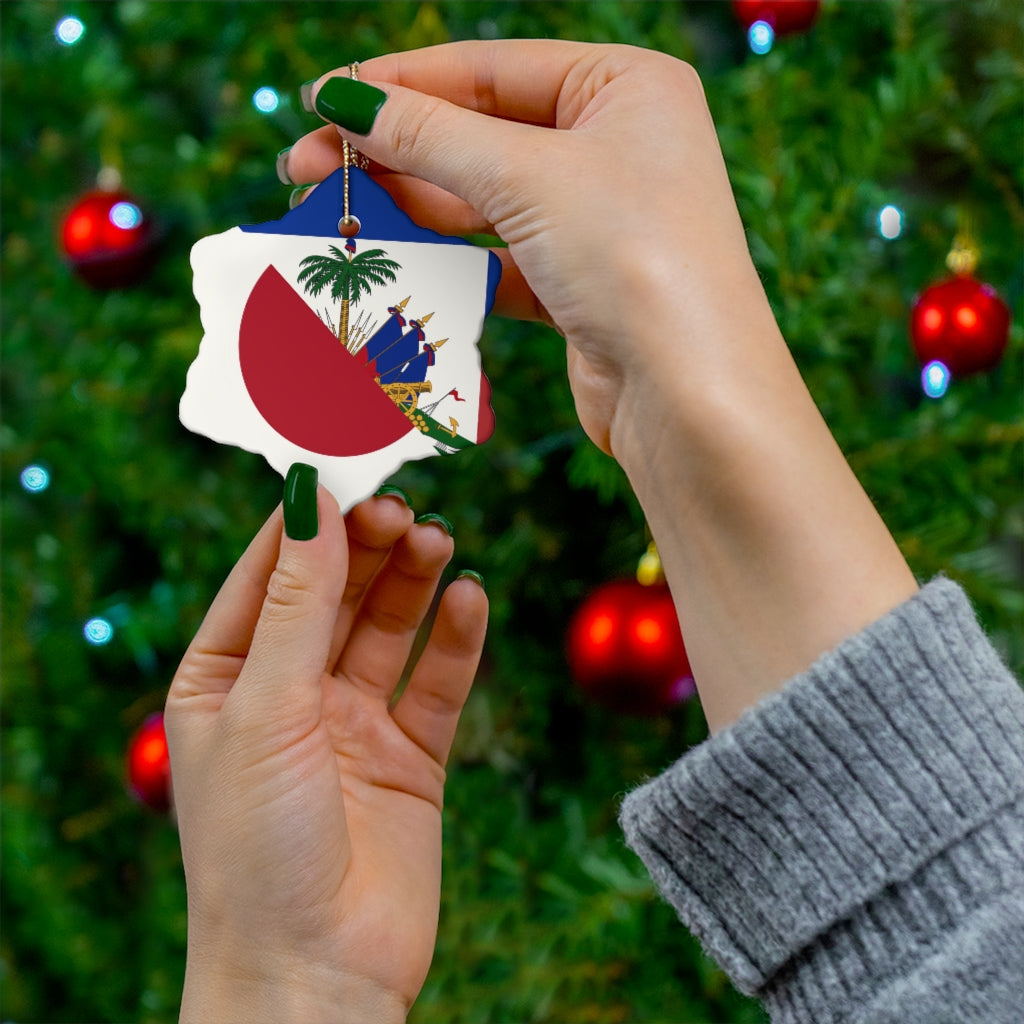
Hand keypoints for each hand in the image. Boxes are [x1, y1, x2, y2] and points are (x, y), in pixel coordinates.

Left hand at [165, 485, 486, 1021]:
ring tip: (438, 540)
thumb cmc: (257, 849)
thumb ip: (298, 602)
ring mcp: (353, 723)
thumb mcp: (267, 708)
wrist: (316, 976)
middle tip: (403, 503)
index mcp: (226, 678)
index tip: (346, 459)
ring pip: (389, 626)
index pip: (269, 572)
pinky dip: (456, 639)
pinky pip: (437, 681)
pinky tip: (470, 598)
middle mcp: (290, 693)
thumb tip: (311, 497)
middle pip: (336, 591)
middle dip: (368, 544)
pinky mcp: (411, 755)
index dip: (307, 516)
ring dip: (413, 580)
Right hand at [285, 40, 768, 456]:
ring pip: (484, 199)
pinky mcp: (580, 284)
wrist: (689, 396)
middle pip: (480, 134)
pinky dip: (448, 261)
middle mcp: (617, 145)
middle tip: (304, 167)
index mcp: (626, 86)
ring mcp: (599, 218)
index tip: (321, 101)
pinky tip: (394, 262)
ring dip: (410, 207)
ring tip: (334, 213)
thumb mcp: (526, 177)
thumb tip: (344, 100)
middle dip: (393, 151)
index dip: (399, 84)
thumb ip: (430, 135)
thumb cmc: (634, 260)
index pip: (489, 69)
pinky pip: (498, 258)